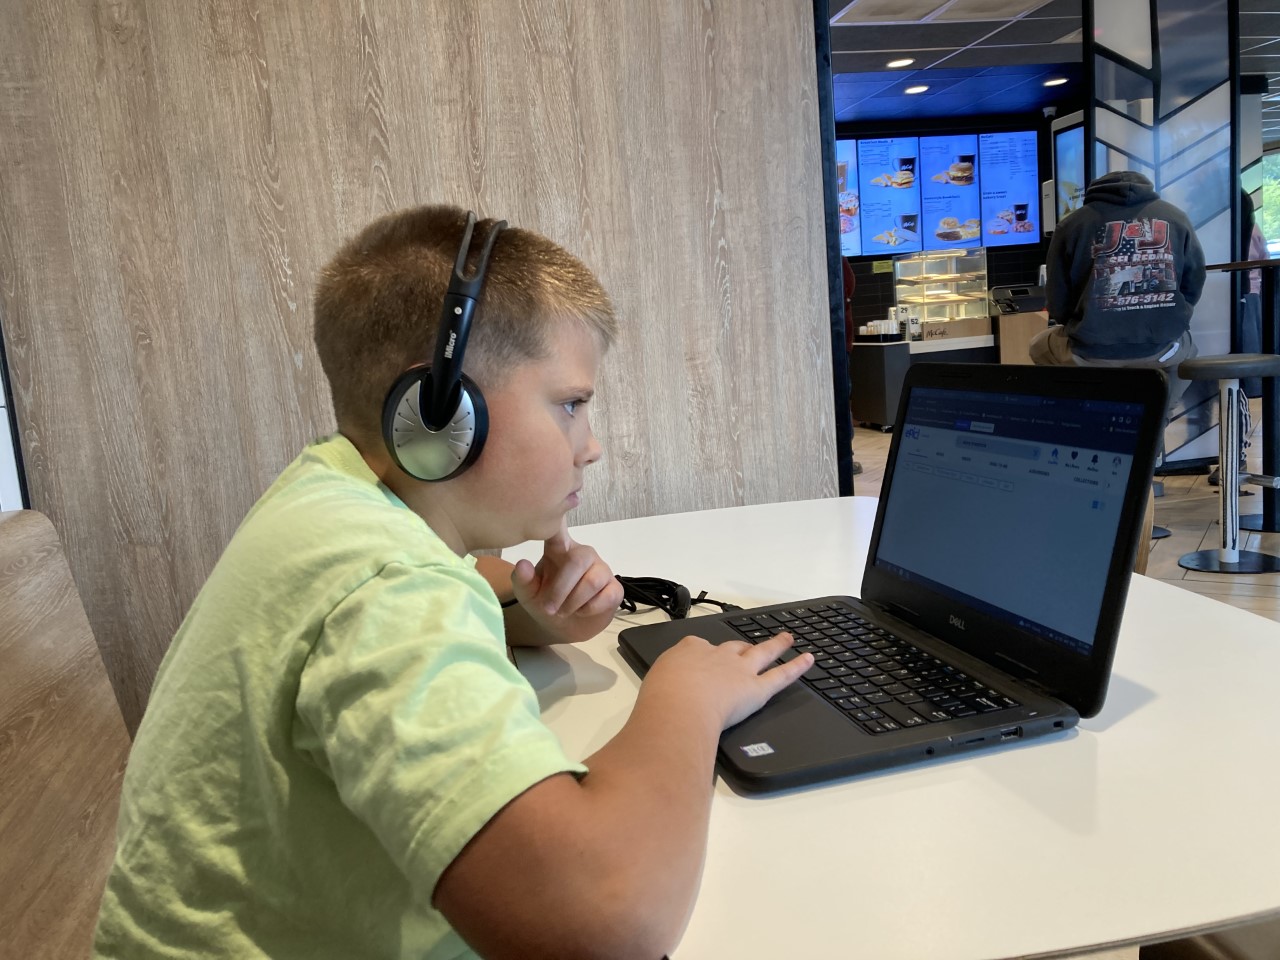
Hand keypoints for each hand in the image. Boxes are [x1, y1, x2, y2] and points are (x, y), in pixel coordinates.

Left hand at [510, 519, 624, 644]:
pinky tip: (582, 610)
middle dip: (560, 589)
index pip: (560, 527)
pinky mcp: (614, 588)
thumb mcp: (527, 594)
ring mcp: (601, 569)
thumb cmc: (545, 602)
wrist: (565, 627)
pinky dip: (589, 609)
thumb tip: (523, 564)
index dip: (560, 514)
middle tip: (548, 608)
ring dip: (572, 602)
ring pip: (591, 582)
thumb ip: (522, 580)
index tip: (566, 497)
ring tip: (562, 611)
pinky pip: (605, 596)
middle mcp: (582, 554)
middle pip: (577, 561)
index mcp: (560, 549)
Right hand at [643, 631, 812, 730]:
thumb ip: (663, 688)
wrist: (679, 706)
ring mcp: (739, 669)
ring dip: (776, 644)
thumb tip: (660, 700)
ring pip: (761, 653)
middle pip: (732, 647)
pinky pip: (780, 676)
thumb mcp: (653, 685)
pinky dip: (796, 667)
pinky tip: (808, 659)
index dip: (703, 654)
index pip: (698, 647)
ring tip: (786, 638)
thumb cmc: (660, 699)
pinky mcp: (756, 688)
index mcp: (688, 650)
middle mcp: (716, 655)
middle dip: (741, 646)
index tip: (701, 660)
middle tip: (747, 644)